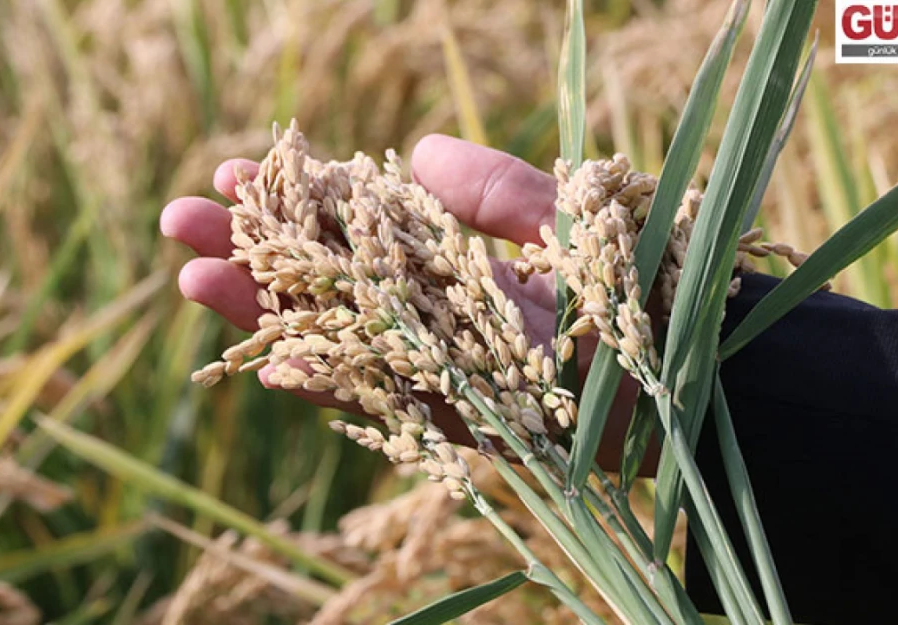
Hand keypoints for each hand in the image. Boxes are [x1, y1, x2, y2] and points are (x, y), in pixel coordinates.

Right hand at [160, 136, 655, 474]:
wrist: (717, 375)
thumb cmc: (654, 285)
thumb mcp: (573, 219)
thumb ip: (498, 192)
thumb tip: (413, 155)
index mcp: (462, 264)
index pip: (363, 230)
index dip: (300, 204)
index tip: (241, 170)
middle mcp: (445, 317)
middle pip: (336, 285)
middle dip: (260, 253)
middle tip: (180, 216)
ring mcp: (454, 370)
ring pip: (348, 341)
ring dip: (271, 315)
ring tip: (191, 276)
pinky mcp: (475, 422)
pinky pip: (394, 404)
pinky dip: (338, 386)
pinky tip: (272, 361)